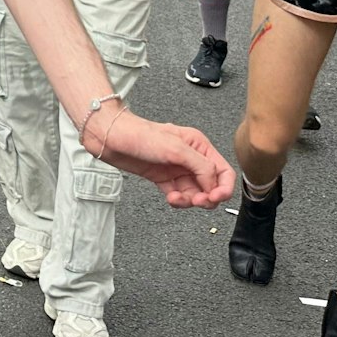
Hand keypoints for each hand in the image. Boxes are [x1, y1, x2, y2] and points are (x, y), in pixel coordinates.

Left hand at [87, 109, 234, 207]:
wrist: (112, 138)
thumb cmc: (140, 135)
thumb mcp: (176, 148)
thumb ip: (200, 166)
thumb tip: (213, 184)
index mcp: (199, 146)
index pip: (223, 170)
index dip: (223, 187)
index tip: (216, 197)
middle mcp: (191, 158)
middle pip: (211, 185)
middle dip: (206, 197)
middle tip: (197, 201)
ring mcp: (177, 170)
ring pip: (195, 193)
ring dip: (189, 200)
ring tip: (178, 198)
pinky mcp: (164, 179)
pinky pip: (179, 195)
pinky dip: (178, 200)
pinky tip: (171, 197)